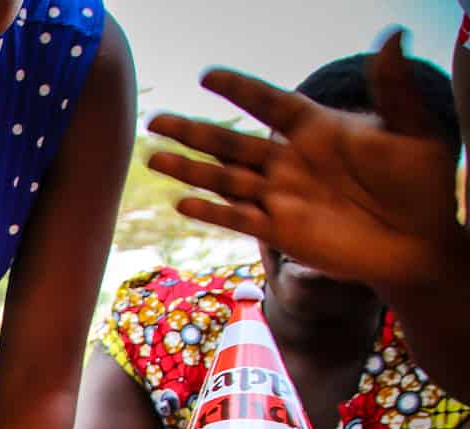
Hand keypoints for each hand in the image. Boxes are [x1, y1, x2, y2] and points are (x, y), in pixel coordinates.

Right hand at [146, 31, 461, 291]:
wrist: (421, 242)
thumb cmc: (423, 184)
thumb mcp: (417, 131)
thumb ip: (395, 90)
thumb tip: (392, 38)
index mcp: (318, 131)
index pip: (271, 104)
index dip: (240, 91)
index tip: (208, 76)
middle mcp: (291, 162)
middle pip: (231, 142)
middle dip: (192, 131)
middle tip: (155, 119)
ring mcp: (282, 197)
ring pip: (225, 179)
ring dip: (189, 169)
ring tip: (153, 159)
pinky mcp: (282, 232)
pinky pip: (238, 219)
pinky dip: (212, 211)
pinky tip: (183, 203)